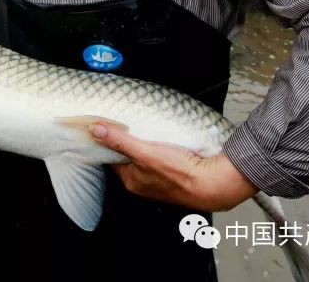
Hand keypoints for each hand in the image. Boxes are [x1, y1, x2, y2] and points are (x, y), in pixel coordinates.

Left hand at [91, 122, 256, 211]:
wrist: (213, 184)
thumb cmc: (180, 173)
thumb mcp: (144, 152)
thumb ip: (119, 141)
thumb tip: (95, 130)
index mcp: (132, 180)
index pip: (112, 158)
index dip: (110, 142)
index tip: (109, 126)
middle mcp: (143, 184)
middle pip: (129, 158)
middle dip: (129, 142)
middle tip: (130, 124)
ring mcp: (160, 181)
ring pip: (147, 159)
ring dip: (148, 146)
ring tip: (150, 130)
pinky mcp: (176, 177)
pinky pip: (163, 160)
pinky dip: (163, 150)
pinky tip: (168, 142)